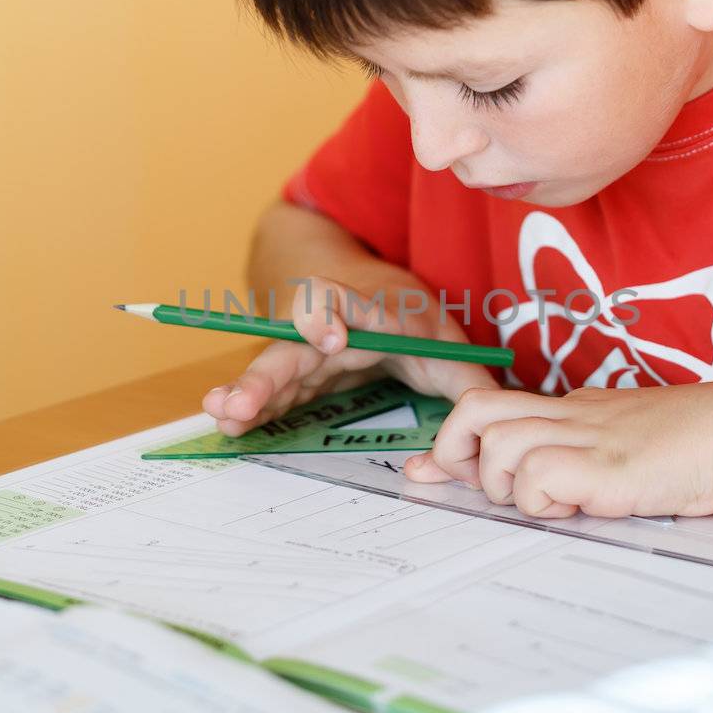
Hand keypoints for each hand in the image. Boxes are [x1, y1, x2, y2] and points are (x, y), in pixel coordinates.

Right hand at [201, 274, 499, 435]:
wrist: (368, 288)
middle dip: (268, 373)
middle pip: (293, 345)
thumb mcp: (446, 340)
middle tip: (242, 400)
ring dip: (244, 392)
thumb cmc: (409, 319)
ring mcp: (304, 353)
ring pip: (270, 369)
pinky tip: (224, 424)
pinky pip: (267, 392)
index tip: (333, 340)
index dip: (335, 314)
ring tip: (220, 412)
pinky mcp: (293, 377)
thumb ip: (467, 378)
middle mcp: (330, 329)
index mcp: (371, 313)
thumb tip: (492, 420)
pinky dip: (246, 407)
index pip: (349, 303)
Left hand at [399, 384, 712, 518]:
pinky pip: (540, 477)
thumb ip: (584, 458)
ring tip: (552, 503)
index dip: (447, 442)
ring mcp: (588, 436)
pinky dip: (546, 501)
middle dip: (454, 453)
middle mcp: (571, 414)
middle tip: (475, 488)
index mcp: (574, 408)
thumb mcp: (629, 444)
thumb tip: (547, 487)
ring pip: (499, 446)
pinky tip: (582, 507)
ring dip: (508, 486)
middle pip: (475, 411)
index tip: (422, 469)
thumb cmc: (702, 446)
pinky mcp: (607, 465)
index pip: (490, 408)